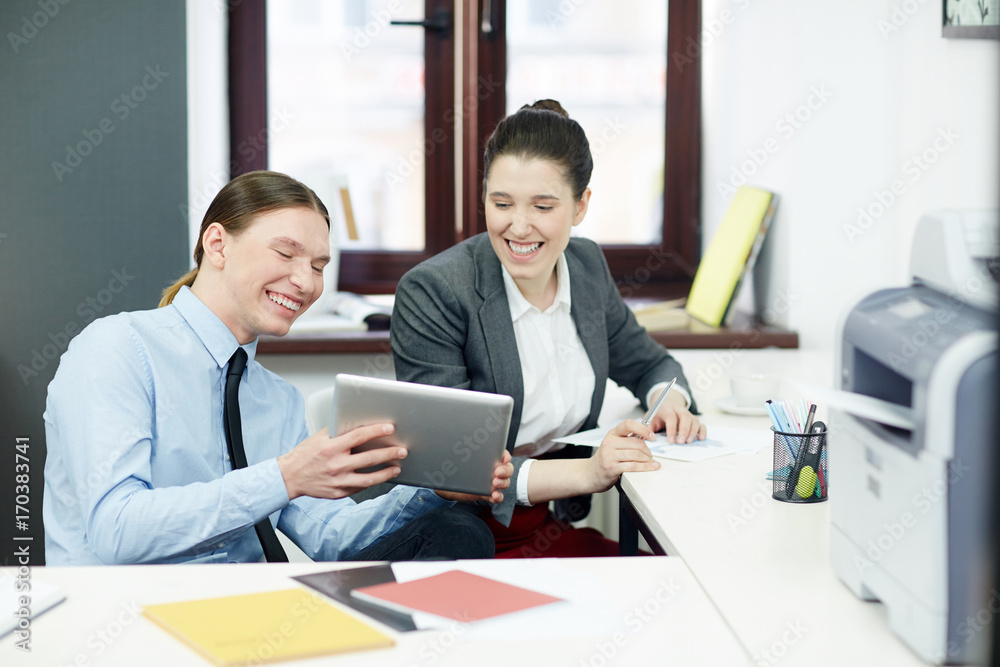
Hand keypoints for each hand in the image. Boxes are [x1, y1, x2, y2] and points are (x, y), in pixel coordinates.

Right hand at [277, 426, 405, 499]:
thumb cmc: (305, 455)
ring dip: (386, 473)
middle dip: (389, 454)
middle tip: (402, 450)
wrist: (289, 477)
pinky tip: (380, 477)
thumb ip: (339, 432)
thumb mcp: (320, 438)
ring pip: (368, 479)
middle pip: (369, 459)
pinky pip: (359, 488)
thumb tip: (360, 424)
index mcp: (331, 448)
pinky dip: (371, 482)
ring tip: (397, 467)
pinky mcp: (338, 493)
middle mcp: (336, 465)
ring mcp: (338, 481)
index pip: (359, 436)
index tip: (390, 428)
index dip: (376, 431)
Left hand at [435, 451, 512, 503]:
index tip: (503, 457)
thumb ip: (442, 448)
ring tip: (494, 483)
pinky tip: (493, 495)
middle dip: (505, 469)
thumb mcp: (446, 454)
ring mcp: (490, 481)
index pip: (500, 452)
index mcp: (485, 455)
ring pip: (505, 482)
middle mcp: (491, 467)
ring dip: (503, 482)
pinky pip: (497, 496)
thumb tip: (429, 439)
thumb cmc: (447, 465)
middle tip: (497, 471)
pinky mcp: (486, 494)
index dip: (504, 454)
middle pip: (507, 468)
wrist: (443, 483)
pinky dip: (498, 496)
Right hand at [588, 420, 660, 492]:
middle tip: (650, 455)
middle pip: (637, 443)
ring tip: (650, 462)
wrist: (590, 474)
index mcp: (612, 434)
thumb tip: (646, 437)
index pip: (628, 424)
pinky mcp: (612, 468)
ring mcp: (610, 455)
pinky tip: (650, 467)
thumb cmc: (605, 459)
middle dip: (648, 450)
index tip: (651, 435)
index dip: (643, 429)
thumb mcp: (613, 444)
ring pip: (636, 454)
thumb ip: (627, 439)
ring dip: (647, 460)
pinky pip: (633, 466)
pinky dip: (645, 467)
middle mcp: (610, 443)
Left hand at [648, 392, 706, 443]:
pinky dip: (702, 431)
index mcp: (667, 409)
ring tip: (689, 442)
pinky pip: (701, 424)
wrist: (665, 406)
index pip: (671, 417)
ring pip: (694, 421)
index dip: (671, 429)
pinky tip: (701, 438)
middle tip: (681, 442)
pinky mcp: (694, 420)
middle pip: (685, 417)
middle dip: (684, 430)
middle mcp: (679, 410)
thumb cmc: (657, 416)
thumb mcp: (649, 419)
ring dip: (693, 432)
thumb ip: (648, 428)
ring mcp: (688, 414)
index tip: (671, 441)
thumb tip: (649, 438)